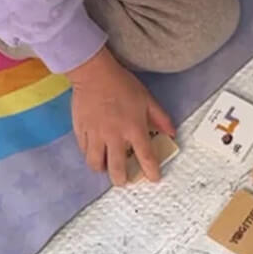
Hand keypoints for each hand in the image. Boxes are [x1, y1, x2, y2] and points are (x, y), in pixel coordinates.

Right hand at [69, 47, 174, 185]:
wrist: (94, 73)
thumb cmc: (123, 85)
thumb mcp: (148, 100)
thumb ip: (161, 119)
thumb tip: (172, 134)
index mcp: (134, 129)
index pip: (146, 157)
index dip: (151, 171)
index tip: (154, 178)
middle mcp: (114, 136)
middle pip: (117, 168)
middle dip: (122, 179)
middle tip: (124, 180)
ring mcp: (95, 135)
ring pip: (95, 163)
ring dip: (103, 169)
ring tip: (107, 168)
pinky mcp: (80, 130)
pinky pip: (84, 150)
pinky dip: (90, 155)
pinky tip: (95, 153)